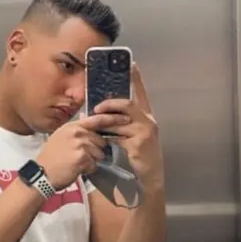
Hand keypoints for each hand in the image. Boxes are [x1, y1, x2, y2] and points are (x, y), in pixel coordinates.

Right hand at [37, 111, 130, 189]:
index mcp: (73, 126)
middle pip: (100, 141)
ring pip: (99, 153)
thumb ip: (77, 131)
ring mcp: (80, 144)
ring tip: (76, 164)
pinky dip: (88, 169)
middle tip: (80, 157)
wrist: (42, 174)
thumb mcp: (61, 137)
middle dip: (96, 151)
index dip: (113, 119)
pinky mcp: (82, 157)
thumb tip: (93, 130)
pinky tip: (76, 169)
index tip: (126, 118)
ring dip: (91, 161)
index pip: (97, 119)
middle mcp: (77, 132)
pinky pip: (94, 164)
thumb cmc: (51, 158)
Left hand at [92, 63, 164, 193]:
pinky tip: (100, 138)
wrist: (147, 177)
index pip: (141, 93)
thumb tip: (98, 112)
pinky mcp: (139, 143)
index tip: (131, 63)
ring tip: (92, 119)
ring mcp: (145, 131)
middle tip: (96, 106)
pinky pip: (117, 135)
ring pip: (120, 118)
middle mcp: (148, 121)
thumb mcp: (130, 135)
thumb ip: (119, 123)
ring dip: (105, 119)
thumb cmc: (137, 156)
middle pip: (128, 103)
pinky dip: (106, 135)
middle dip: (110, 103)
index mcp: (146, 116)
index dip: (136, 78)